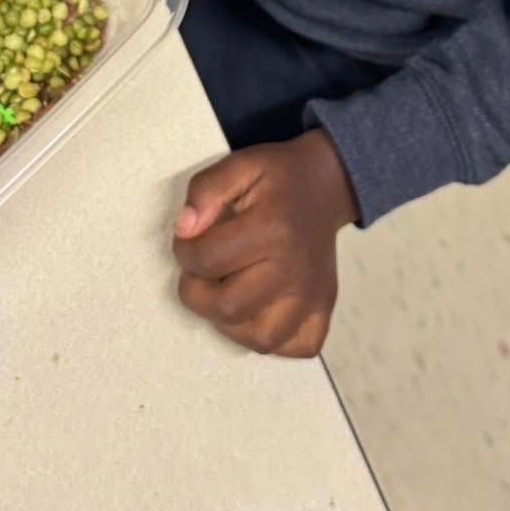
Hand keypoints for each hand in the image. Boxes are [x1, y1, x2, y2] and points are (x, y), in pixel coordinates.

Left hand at [171, 129, 358, 356]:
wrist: (326, 183)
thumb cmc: (278, 176)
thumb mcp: (239, 164)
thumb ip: (205, 191)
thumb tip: (185, 230)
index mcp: (272, 228)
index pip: (206, 259)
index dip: (183, 250)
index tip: (189, 240)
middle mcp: (295, 268)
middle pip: (228, 308)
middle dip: (197, 293)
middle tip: (202, 271)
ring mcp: (313, 294)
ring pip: (260, 338)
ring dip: (230, 322)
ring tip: (226, 292)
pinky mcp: (323, 309)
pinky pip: (296, 346)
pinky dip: (273, 338)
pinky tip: (258, 310)